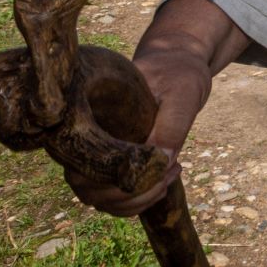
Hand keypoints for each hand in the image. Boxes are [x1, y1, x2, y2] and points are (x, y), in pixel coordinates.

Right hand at [64, 46, 209, 216]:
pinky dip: (136, 201)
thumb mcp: (182, 93)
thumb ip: (172, 125)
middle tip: (171, 169)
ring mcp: (96, 152)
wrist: (177, 65)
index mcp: (91, 115)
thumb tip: (161, 161)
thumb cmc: (177, 73)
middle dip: (131, 192)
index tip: (160, 163)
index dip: (119, 175)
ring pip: (98, 198)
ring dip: (135, 200)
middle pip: (87, 187)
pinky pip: (111, 197)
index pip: (84, 161)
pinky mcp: (111, 162)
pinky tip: (163, 183)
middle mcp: (87, 137)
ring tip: (171, 173)